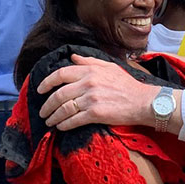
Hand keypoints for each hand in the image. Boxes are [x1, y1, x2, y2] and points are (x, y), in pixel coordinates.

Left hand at [39, 55, 157, 129]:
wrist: (144, 102)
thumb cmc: (128, 85)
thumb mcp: (110, 67)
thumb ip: (90, 61)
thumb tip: (73, 57)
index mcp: (90, 70)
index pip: (61, 74)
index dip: (47, 82)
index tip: (40, 90)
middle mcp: (88, 83)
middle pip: (59, 94)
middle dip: (47, 105)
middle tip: (42, 112)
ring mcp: (91, 99)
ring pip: (64, 109)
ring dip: (53, 117)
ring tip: (49, 122)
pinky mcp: (96, 114)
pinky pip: (73, 120)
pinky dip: (64, 125)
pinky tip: (61, 127)